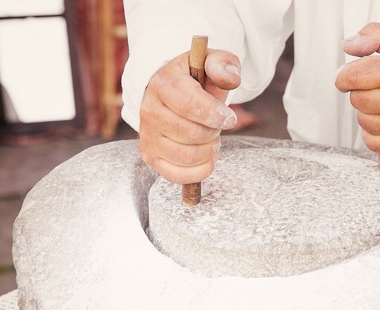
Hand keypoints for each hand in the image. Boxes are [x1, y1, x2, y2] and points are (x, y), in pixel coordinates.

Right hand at [139, 49, 240, 183]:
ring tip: (212, 140)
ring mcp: (147, 135)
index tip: (230, 119)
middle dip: (213, 133)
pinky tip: (207, 158)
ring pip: (187, 155)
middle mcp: (149, 110)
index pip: (189, 105)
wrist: (171, 93)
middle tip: (217, 126)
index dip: (214, 115)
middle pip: (191, 133)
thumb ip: (223, 65)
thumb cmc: (196, 79)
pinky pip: (177, 175)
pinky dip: (199, 171)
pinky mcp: (150, 156)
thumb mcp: (210, 63)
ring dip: (209, 151)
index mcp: (163, 84)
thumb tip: (231, 79)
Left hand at [335, 23, 379, 154]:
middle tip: (377, 88)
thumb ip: (375, 35)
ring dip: (368, 112)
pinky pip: (370, 141)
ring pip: (362, 120)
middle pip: (356, 99)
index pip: (353, 76)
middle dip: (360, 91)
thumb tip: (348, 45)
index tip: (347, 77)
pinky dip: (373, 132)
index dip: (343, 76)